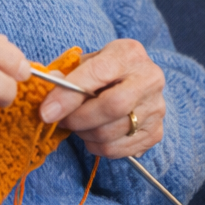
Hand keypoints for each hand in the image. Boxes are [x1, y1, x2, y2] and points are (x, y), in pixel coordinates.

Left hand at [37, 38, 164, 158]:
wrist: (134, 81)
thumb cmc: (104, 71)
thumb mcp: (86, 63)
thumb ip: (67, 74)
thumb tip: (51, 89)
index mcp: (130, 53)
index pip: (98, 74)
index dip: (69, 96)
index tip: (47, 112)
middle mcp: (150, 78)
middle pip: (113, 106)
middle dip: (79, 119)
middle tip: (63, 121)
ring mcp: (157, 107)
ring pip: (112, 133)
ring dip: (86, 135)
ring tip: (78, 126)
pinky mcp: (156, 131)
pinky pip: (119, 150)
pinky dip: (99, 148)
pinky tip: (94, 136)